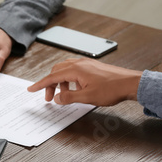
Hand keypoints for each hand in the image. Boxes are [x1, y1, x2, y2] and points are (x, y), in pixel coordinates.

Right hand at [28, 58, 142, 105]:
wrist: (130, 84)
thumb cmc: (112, 89)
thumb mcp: (86, 97)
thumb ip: (68, 97)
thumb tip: (57, 97)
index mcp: (76, 70)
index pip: (52, 77)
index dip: (40, 84)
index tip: (31, 89)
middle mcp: (80, 64)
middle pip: (57, 72)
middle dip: (50, 85)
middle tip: (49, 98)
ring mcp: (86, 64)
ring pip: (65, 70)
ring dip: (60, 83)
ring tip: (63, 95)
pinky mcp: (92, 67)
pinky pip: (75, 71)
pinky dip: (69, 80)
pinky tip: (75, 89)